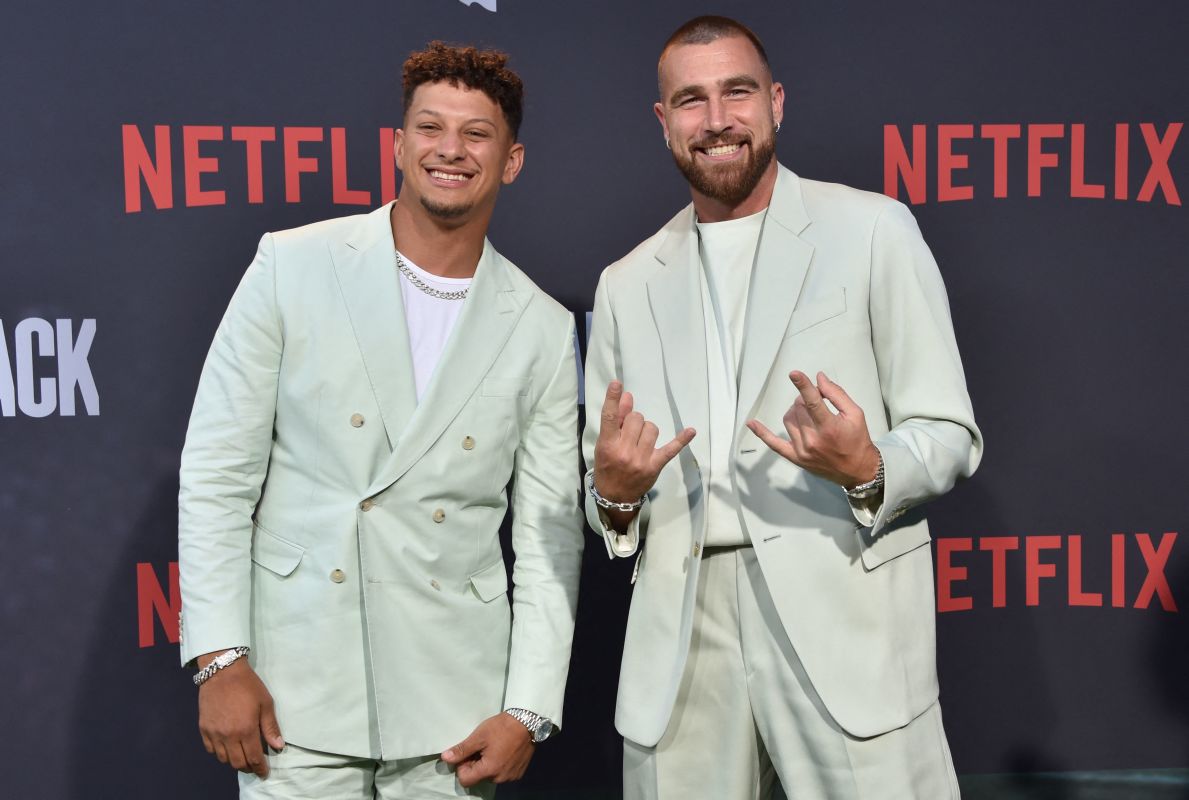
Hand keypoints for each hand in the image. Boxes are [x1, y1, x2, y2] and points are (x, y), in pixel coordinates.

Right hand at [197, 656, 283, 776]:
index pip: (254, 758)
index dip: (260, 768)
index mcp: (246, 730)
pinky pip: (210, 749)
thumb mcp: (265, 703)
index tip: (264, 772)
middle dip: (248, 767)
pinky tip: (227, 746)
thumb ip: (270, 727)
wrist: (222, 672)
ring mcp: (214, 733)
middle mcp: (228, 736)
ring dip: (234, 760)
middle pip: (237, 763)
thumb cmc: (248, 685)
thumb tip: (278, 746)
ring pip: (223, 759)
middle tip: (254, 764)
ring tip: (241, 755)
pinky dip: (219, 752)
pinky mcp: (203, 729)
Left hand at [441, 712, 534, 787]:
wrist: (527, 721)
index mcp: (489, 770)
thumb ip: (462, 750)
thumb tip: (445, 758)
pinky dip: (500, 764)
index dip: (462, 767)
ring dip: (488, 764)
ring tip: (494, 747)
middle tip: (481, 747)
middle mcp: (501, 778)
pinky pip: (503, 773)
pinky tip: (503, 750)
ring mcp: (511, 776)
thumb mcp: (479, 736)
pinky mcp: (519, 772)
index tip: (468, 753)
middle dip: (476, 764)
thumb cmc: (502, 727)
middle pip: (478, 777)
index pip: (465, 780)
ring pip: (491, 775)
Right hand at [593, 381, 694, 504]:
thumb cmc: (608, 467)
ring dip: (647, 430)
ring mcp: (641, 459)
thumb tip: (627, 396)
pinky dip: (681, 440)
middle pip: (636, 418)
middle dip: (634, 421)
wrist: (615, 497)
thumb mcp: (605, 445)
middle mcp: (624, 451)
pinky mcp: (655, 466)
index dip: (612, 399)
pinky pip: (671, 449)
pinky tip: (691, 431)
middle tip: (630, 433)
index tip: (617, 384)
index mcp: (607, 444)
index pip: (609, 417)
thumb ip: (616, 421)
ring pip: (652, 428)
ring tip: (641, 441)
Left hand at [747, 371, 878, 487]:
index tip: (794, 374)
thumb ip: (837, 395)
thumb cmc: (858, 441)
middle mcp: (813, 440)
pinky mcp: (796, 458)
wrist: (858, 470)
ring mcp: (802, 450)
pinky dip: (762, 433)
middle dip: (806, 398)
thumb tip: (819, 379)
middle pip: (799, 407)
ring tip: (808, 413)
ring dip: (796, 410)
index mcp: (829, 427)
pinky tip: (751, 423)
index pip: (812, 402)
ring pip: (788, 419)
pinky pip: (774, 444)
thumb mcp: (855, 414)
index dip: (803, 385)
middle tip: (817, 400)